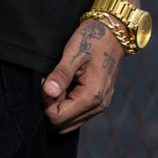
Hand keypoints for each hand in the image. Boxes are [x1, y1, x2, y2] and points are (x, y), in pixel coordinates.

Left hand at [41, 16, 123, 133]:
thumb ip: (61, 74)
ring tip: (58, 82)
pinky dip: (68, 104)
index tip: (44, 81)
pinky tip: (66, 85)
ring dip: (59, 106)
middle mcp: (98, 106)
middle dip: (51, 106)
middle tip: (49, 82)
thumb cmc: (93, 38)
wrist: (114, 32)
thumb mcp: (74, 52)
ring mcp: (100, 105)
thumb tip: (47, 92)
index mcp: (92, 96)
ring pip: (71, 122)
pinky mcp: (100, 101)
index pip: (59, 117)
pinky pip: (78, 113)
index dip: (45, 102)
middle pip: (63, 125)